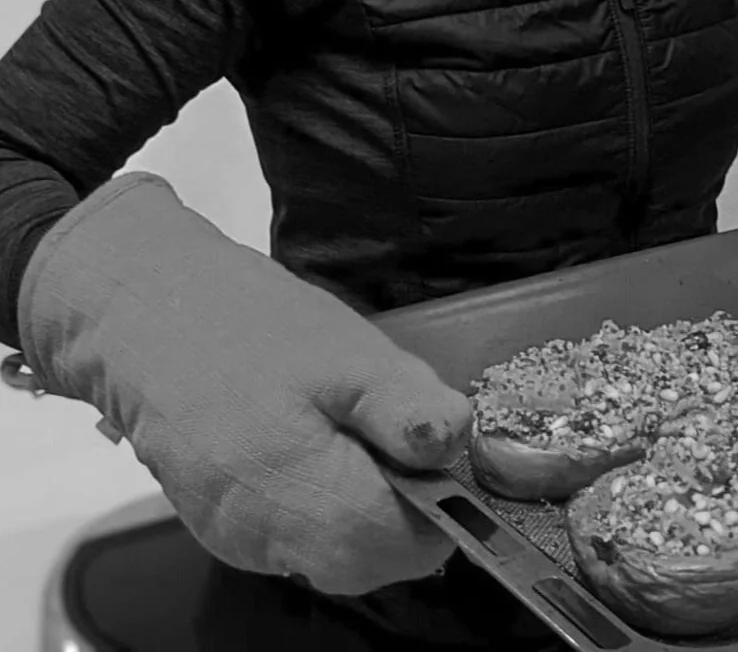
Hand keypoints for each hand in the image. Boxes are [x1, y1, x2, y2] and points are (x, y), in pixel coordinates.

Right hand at [18, 173, 471, 593]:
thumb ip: (405, 406)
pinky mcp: (221, 524)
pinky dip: (322, 497)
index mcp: (300, 501)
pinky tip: (310, 436)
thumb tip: (455, 446)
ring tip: (341, 420)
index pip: (404, 549)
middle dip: (400, 505)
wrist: (145, 314)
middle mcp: (265, 543)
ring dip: (362, 500)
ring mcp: (237, 540)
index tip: (428, 445)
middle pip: (369, 558)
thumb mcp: (345, 349)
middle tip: (385, 423)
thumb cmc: (247, 326)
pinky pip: (296, 534)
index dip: (437, 503)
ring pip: (335, 550)